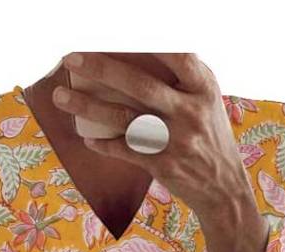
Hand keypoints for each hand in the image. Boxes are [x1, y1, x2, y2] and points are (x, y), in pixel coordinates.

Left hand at [54, 52, 256, 220]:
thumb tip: (145, 53)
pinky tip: (88, 137)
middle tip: (72, 58)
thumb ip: (184, 80)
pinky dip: (104, 144)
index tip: (115, 30)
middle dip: (102, 68)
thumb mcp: (207, 102)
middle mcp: (191, 112)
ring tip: (61, 96)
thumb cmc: (210, 138)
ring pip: (125, 118)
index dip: (148, 40)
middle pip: (140, 85)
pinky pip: (126, 150)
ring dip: (88, 106)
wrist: (224, 188)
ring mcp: (176, 140)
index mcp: (204, 88)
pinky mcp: (163, 165)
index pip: (177, 55)